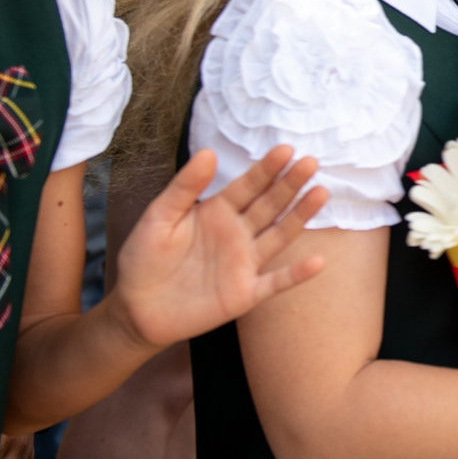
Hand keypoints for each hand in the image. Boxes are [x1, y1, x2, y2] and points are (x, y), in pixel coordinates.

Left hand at [112, 147, 329, 349]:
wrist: (136, 309)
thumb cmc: (144, 260)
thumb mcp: (158, 217)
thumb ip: (184, 187)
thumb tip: (209, 152)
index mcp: (217, 212)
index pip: (247, 185)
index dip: (266, 168)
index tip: (286, 149)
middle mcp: (237, 234)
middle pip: (269, 205)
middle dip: (290, 184)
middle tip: (311, 162)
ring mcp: (244, 263)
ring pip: (279, 235)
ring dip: (300, 216)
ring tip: (320, 193)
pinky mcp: (245, 294)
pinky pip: (276, 282)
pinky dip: (297, 274)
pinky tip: (318, 262)